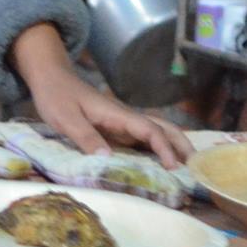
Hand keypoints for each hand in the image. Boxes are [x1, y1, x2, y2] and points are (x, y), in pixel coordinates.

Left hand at [12, 23, 192, 167]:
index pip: (149, 129)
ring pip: (156, 132)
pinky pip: (142, 139)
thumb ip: (85, 137)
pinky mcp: (116, 128)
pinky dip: (157, 149)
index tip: (174, 167)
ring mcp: (122, 123)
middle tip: (195, 169)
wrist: (51, 78)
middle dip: (181, 145)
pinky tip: (161, 164)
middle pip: (162, 128)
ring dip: (173, 146)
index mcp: (118, 114)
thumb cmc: (57, 96)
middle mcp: (125, 118)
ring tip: (186, 168)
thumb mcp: (65, 118)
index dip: (164, 148)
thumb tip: (108, 159)